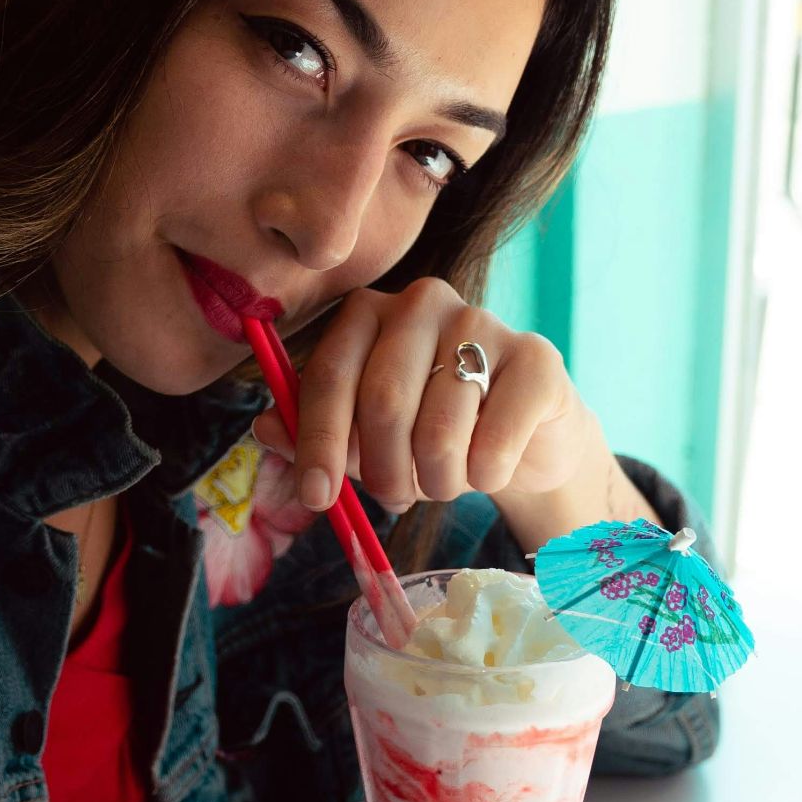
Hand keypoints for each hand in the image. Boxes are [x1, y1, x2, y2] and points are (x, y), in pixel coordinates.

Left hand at [251, 277, 595, 516]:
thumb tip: (264, 430)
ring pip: (439, 429)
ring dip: (435, 479)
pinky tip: (487, 473)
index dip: (318, 442)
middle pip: (382, 401)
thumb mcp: (360, 436)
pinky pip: (497, 436)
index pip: (327, 375)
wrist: (520, 437)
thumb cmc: (425, 431)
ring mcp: (484, 321)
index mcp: (365, 312)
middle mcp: (421, 302)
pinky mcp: (537, 357)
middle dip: (381, 470)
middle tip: (392, 499)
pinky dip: (485, 474)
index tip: (316, 499)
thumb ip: (309, 430)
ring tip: (442, 482)